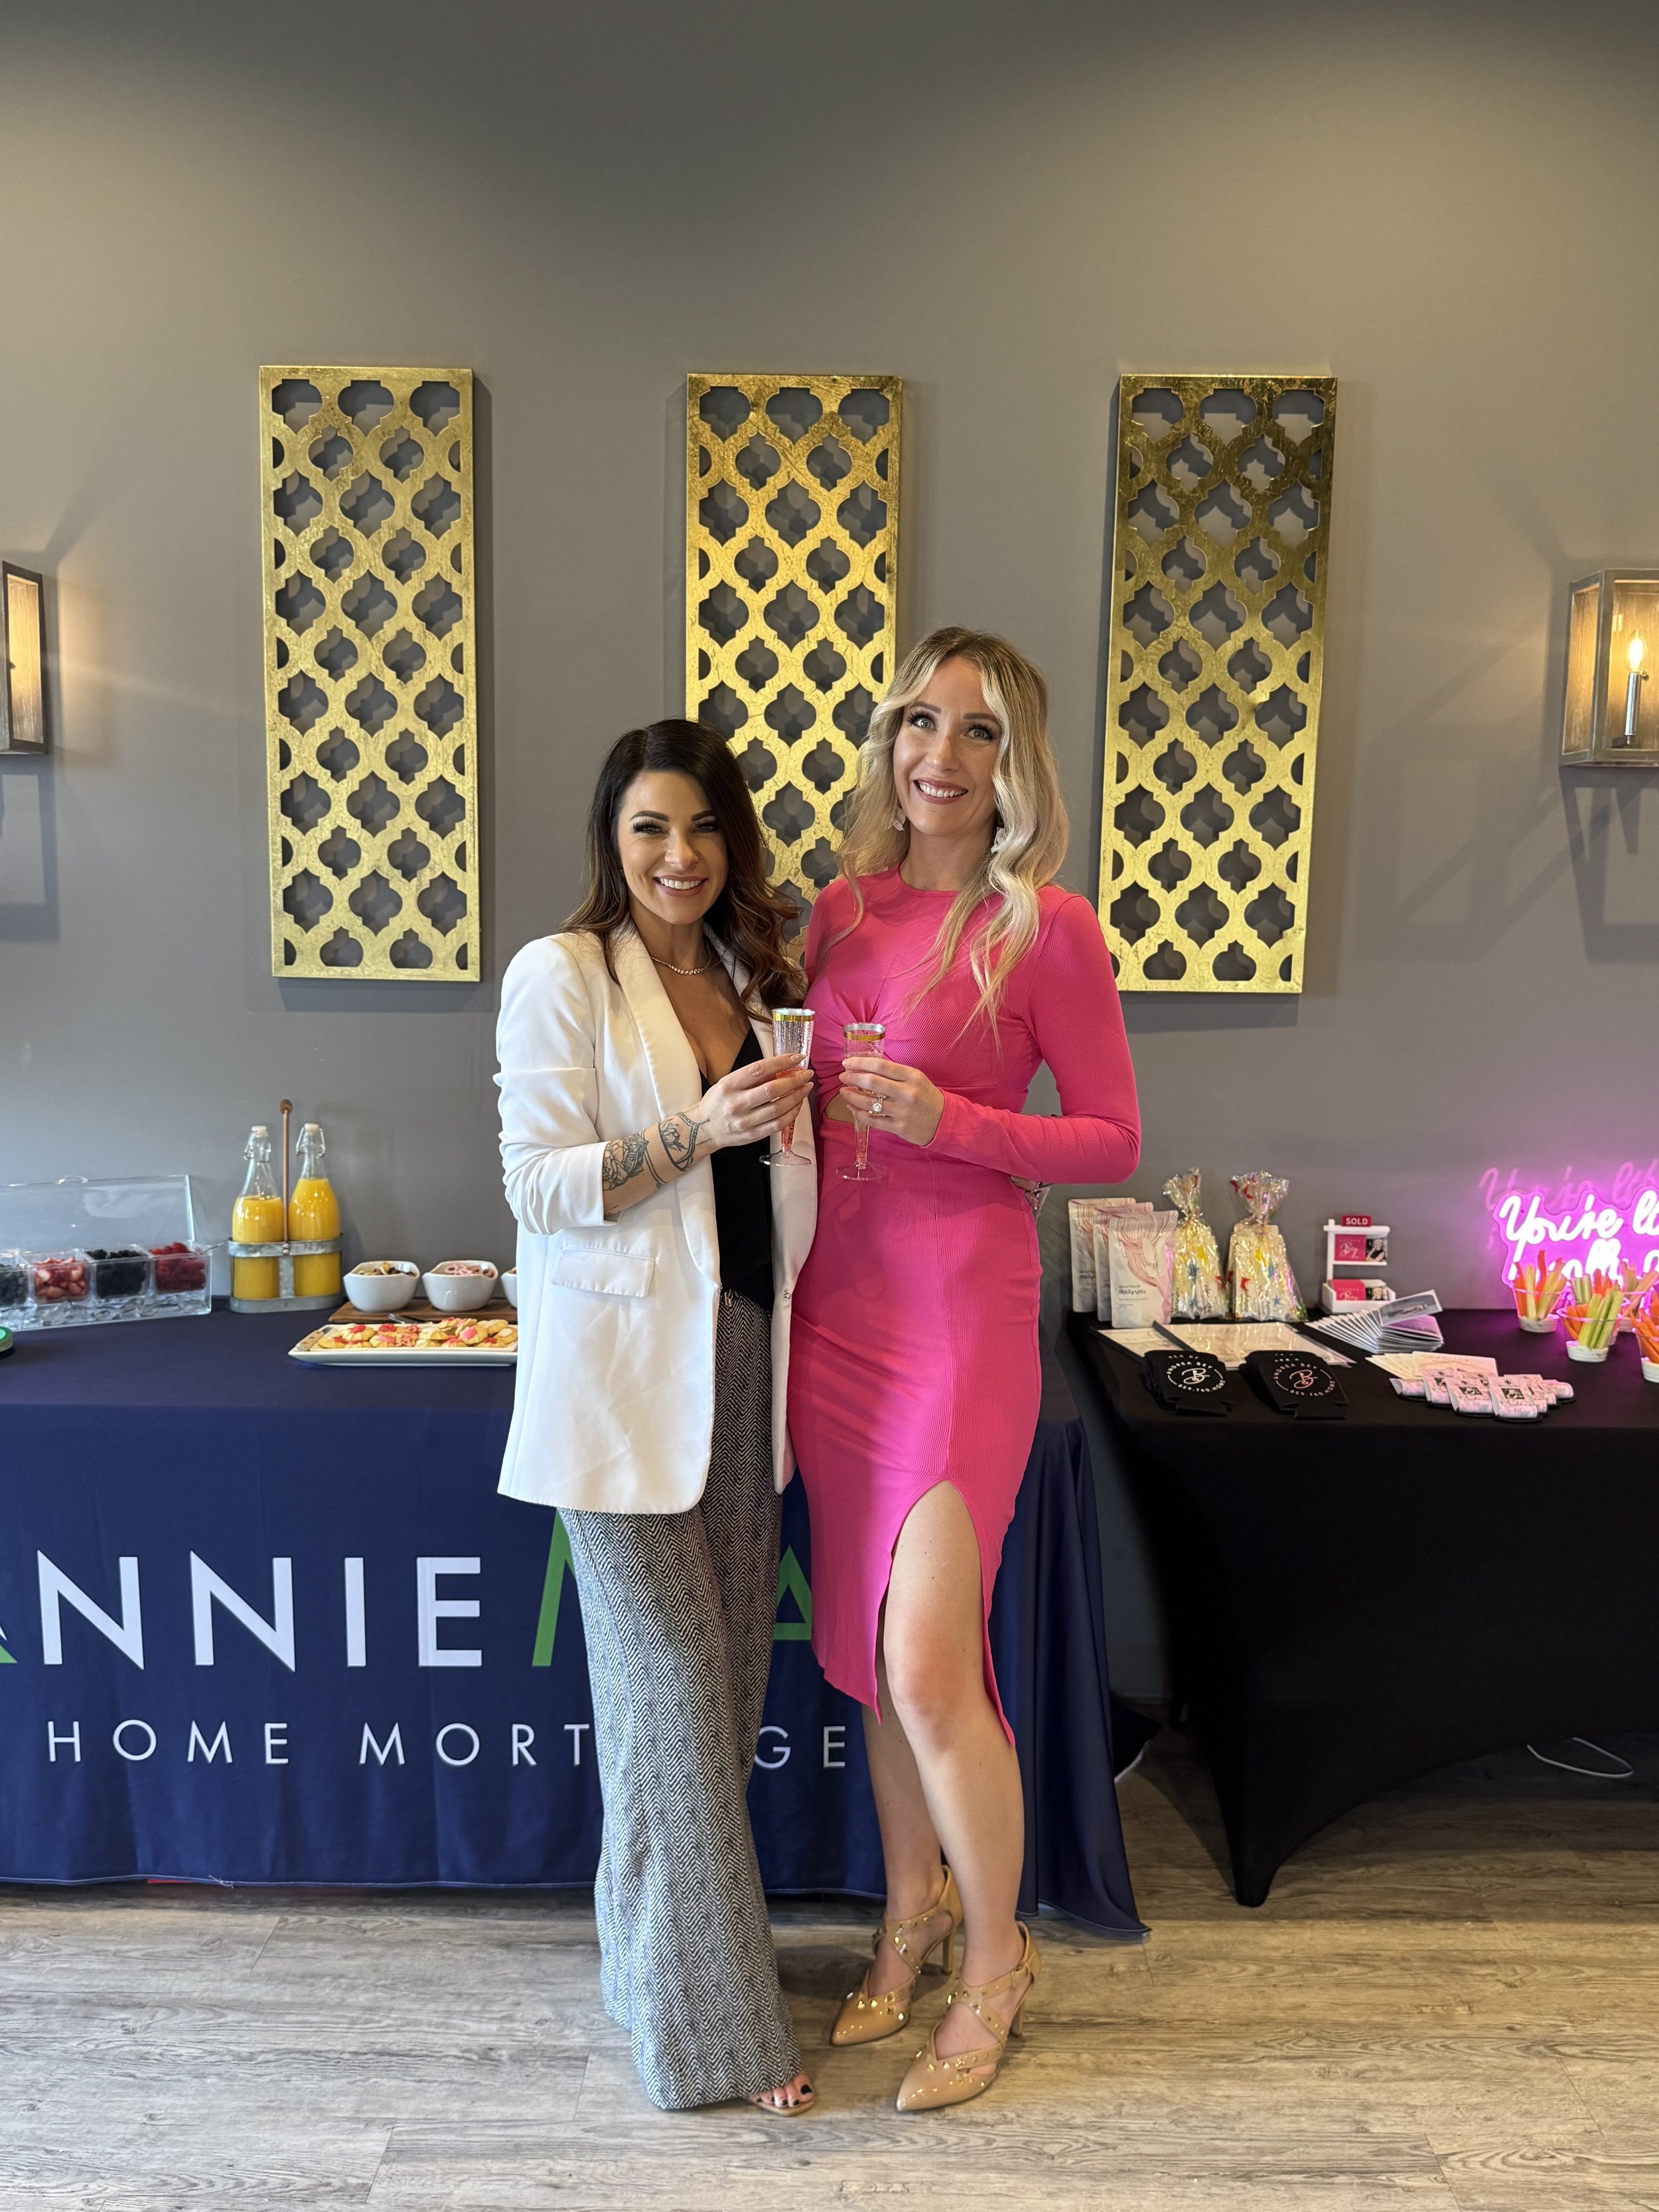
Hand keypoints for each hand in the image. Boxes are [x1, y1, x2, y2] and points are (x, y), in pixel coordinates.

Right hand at [699, 1051, 814, 1153]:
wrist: (703, 1129)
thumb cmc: (717, 1102)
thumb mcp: (728, 1083)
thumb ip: (751, 1077)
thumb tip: (781, 1068)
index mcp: (729, 1085)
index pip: (759, 1070)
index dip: (781, 1062)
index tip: (797, 1058)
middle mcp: (736, 1103)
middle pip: (772, 1090)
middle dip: (795, 1080)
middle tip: (807, 1074)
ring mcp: (744, 1121)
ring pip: (778, 1108)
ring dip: (797, 1096)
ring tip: (805, 1088)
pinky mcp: (752, 1135)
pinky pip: (778, 1124)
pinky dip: (792, 1113)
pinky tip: (798, 1105)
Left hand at [839, 1054, 943, 1148]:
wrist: (944, 1121)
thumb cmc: (926, 1096)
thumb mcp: (916, 1078)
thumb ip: (894, 1073)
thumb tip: (866, 1068)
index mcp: (912, 1076)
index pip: (881, 1066)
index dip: (860, 1063)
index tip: (847, 1063)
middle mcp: (907, 1093)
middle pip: (872, 1082)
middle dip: (852, 1078)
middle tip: (843, 1077)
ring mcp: (902, 1112)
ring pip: (869, 1102)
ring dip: (852, 1096)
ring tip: (844, 1091)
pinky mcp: (898, 1128)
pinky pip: (872, 1120)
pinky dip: (858, 1113)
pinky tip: (852, 1107)